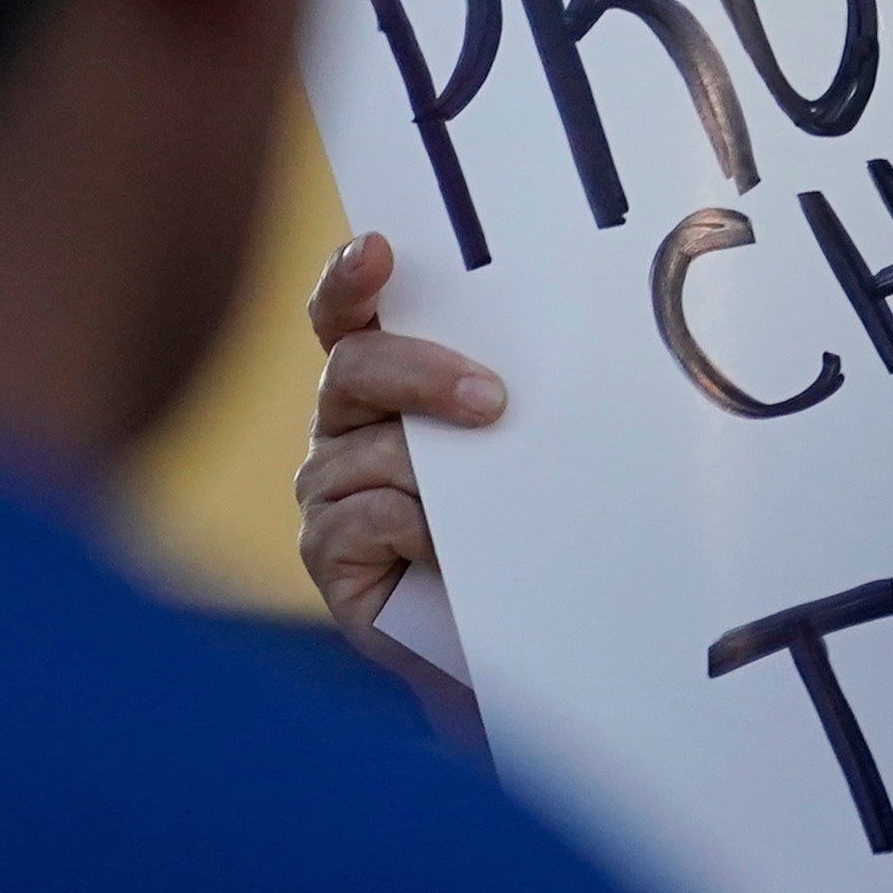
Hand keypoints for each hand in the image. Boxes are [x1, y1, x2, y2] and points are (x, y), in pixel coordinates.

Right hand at [297, 229, 503, 697]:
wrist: (521, 642)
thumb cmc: (531, 535)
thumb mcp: (532, 454)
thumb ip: (520, 402)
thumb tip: (566, 352)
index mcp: (387, 386)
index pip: (350, 316)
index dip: (351, 280)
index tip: (377, 250)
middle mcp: (346, 427)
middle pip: (355, 368)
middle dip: (420, 373)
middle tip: (492, 400)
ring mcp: (330, 489)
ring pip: (370, 451)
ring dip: (438, 475)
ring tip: (497, 508)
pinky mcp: (326, 552)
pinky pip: (365, 518)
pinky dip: (418, 530)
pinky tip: (451, 550)